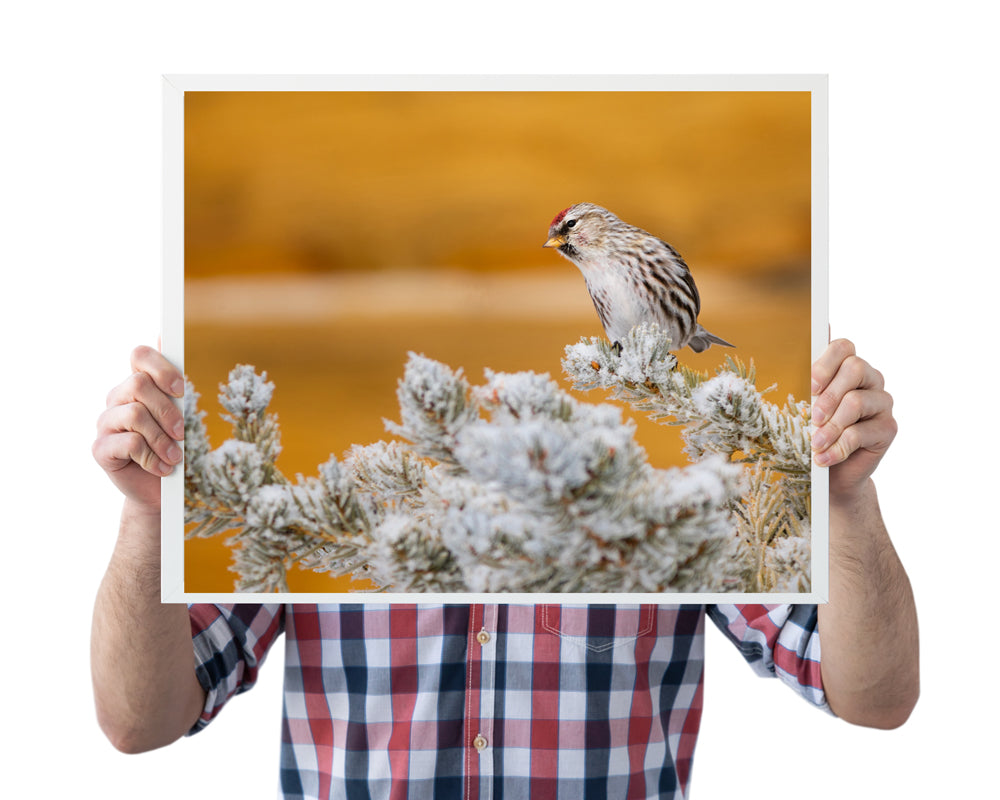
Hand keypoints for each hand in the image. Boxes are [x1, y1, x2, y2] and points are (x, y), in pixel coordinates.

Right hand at [92, 345, 184, 513]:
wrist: (158, 490)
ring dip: (162, 438)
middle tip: (182, 433)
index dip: (161, 367)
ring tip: (175, 457)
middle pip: (139, 385)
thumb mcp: (178, 414)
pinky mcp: (100, 449)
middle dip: (168, 410)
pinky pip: (130, 443)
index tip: (183, 390)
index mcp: (135, 386)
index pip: (139, 355)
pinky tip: (162, 468)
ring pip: (135, 414)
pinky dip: (153, 457)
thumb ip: (171, 382)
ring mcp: (105, 424)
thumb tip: (164, 336)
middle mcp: (116, 400)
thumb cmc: (170, 447)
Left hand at [811, 338, 896, 499]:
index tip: (810, 386)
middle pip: (855, 368)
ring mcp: (882, 402)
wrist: (832, 472)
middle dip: (829, 395)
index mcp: (847, 367)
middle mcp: (869, 379)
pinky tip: (823, 458)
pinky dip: (838, 448)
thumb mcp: (805, 406)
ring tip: (815, 444)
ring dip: (831, 426)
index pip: (843, 347)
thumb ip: (807, 381)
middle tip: (813, 418)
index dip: (825, 363)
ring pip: (856, 401)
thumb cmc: (815, 432)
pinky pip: (861, 433)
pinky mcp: (888, 428)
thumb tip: (801, 348)